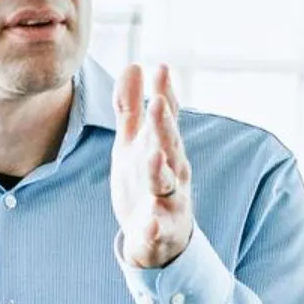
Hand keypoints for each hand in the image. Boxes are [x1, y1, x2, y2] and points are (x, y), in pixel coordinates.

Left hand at [112, 63, 193, 268]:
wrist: (159, 238)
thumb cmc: (147, 181)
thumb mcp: (134, 142)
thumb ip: (131, 107)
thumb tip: (134, 65)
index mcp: (165, 149)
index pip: (167, 118)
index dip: (166, 94)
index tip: (161, 68)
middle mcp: (172, 172)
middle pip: (169, 146)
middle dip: (165, 125)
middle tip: (158, 101)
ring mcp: (168, 202)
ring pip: (166, 184)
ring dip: (160, 170)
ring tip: (152, 155)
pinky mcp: (160, 232)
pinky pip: (159, 230)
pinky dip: (156, 227)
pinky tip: (151, 223)